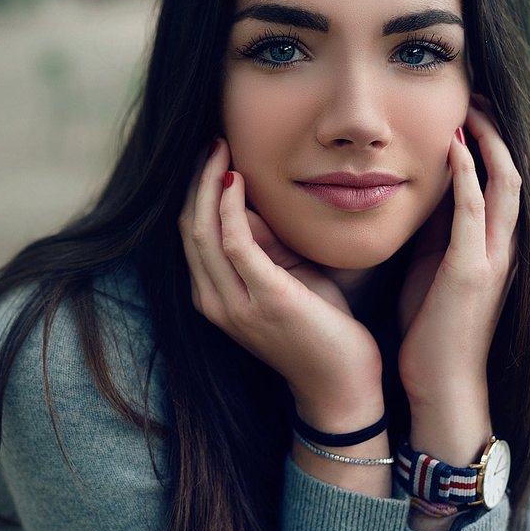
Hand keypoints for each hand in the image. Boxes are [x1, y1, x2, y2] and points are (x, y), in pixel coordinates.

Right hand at [179, 139, 383, 430]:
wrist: (341, 388)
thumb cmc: (321, 330)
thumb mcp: (285, 279)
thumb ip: (266, 247)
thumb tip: (251, 201)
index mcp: (214, 298)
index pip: (189, 235)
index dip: (194, 191)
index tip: (211, 155)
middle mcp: (214, 302)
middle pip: (187, 227)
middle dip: (195, 180)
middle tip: (211, 142)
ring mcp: (235, 305)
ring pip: (202, 230)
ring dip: (208, 183)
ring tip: (220, 149)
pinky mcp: (265, 301)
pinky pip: (235, 243)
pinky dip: (229, 206)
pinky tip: (237, 179)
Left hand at [397, 101, 519, 455]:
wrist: (441, 387)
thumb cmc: (430, 331)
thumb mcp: (432, 270)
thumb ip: (435, 234)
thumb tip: (418, 196)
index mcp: (492, 247)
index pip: (498, 181)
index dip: (488, 143)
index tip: (468, 109)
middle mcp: (502, 248)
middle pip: (511, 172)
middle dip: (495, 131)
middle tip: (476, 93)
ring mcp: (493, 258)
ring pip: (504, 183)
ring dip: (487, 141)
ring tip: (470, 105)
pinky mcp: (472, 271)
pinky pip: (476, 211)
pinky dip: (469, 174)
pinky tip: (454, 145)